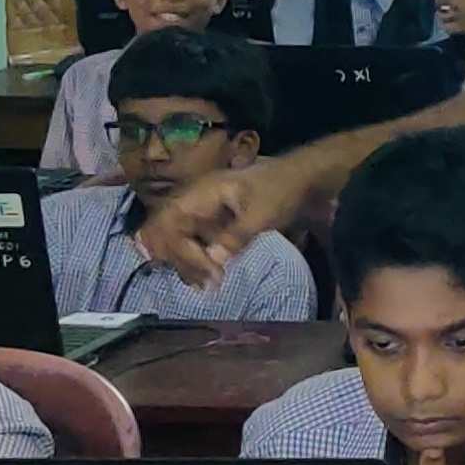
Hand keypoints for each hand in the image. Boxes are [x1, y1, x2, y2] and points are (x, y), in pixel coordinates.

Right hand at [135, 164, 295, 280]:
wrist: (297, 179)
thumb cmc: (280, 190)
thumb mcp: (262, 213)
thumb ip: (237, 236)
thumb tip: (213, 258)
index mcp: (202, 192)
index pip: (172, 224)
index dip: (184, 251)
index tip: (210, 271)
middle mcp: (193, 201)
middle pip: (167, 234)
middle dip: (182, 261)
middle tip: (205, 284)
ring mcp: (199, 211)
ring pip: (176, 241)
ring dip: (186, 264)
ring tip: (206, 285)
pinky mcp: (208, 222)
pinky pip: (191, 243)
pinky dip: (195, 261)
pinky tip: (206, 278)